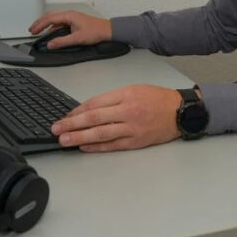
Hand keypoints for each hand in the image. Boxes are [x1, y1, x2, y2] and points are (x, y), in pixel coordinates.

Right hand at [28, 10, 111, 49]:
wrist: (108, 30)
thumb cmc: (96, 31)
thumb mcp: (77, 38)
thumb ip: (62, 41)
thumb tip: (50, 44)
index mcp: (69, 15)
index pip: (49, 18)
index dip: (39, 25)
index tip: (32, 31)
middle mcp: (69, 14)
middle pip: (50, 16)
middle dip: (39, 23)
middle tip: (31, 30)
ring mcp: (71, 17)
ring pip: (54, 19)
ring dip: (45, 24)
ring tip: (38, 31)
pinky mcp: (74, 22)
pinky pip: (59, 22)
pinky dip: (52, 26)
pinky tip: (50, 32)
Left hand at [51, 85, 181, 151]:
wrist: (180, 112)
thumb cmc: (157, 99)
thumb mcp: (134, 89)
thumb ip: (113, 99)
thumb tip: (89, 109)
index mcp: (125, 95)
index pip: (94, 103)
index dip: (76, 111)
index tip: (64, 116)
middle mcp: (127, 111)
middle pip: (93, 119)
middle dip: (71, 124)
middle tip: (56, 129)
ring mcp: (132, 128)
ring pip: (100, 134)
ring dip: (79, 138)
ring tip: (64, 140)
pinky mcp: (136, 141)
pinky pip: (112, 145)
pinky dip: (96, 147)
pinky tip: (84, 147)